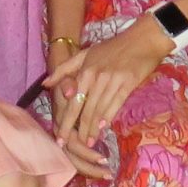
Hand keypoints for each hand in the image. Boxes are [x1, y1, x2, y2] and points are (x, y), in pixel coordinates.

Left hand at [48, 18, 168, 158]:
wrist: (142, 39)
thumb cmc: (112, 47)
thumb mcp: (85, 54)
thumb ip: (64, 69)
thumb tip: (45, 84)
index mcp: (85, 70)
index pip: (72, 102)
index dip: (66, 122)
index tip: (60, 138)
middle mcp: (96, 77)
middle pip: (85, 110)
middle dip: (78, 130)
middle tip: (72, 147)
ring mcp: (112, 81)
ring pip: (99, 110)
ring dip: (92, 129)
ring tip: (88, 144)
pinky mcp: (127, 84)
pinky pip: (115, 105)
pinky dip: (108, 118)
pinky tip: (103, 129)